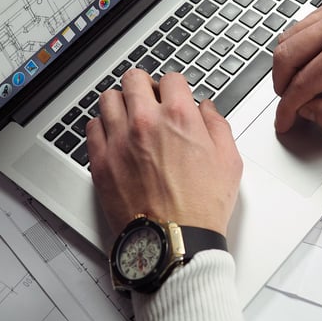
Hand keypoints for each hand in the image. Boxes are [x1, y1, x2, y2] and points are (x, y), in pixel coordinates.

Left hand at [86, 69, 241, 236]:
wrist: (175, 242)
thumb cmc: (202, 206)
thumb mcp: (229, 160)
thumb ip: (218, 125)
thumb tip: (207, 109)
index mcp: (179, 117)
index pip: (171, 78)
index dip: (176, 85)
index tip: (174, 94)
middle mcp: (145, 123)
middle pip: (134, 78)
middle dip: (145, 84)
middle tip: (150, 97)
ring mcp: (119, 141)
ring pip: (108, 98)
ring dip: (121, 101)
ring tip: (130, 114)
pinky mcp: (102, 162)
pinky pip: (92, 128)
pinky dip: (103, 125)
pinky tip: (115, 134)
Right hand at [273, 0, 321, 133]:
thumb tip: (308, 111)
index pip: (303, 83)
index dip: (287, 108)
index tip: (283, 120)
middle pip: (285, 56)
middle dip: (280, 85)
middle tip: (287, 103)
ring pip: (287, 39)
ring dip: (285, 66)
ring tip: (296, 85)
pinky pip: (299, 27)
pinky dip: (295, 47)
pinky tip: (306, 63)